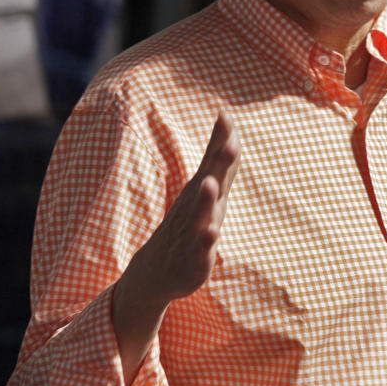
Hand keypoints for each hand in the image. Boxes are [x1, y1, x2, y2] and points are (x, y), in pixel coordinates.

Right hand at [136, 111, 240, 305]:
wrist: (157, 270)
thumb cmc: (189, 221)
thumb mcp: (206, 187)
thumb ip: (218, 156)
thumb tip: (228, 120)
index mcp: (202, 189)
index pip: (214, 161)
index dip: (221, 140)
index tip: (226, 115)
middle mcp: (195, 206)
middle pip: (210, 181)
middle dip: (219, 163)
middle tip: (229, 143)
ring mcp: (192, 231)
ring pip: (201, 214)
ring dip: (206, 199)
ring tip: (210, 183)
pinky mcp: (194, 258)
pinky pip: (200, 250)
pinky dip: (206, 241)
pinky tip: (212, 233)